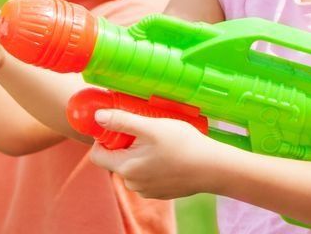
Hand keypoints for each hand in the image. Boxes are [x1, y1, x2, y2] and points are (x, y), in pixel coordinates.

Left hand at [88, 110, 221, 198]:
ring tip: (162, 141)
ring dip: (141, 153)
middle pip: (116, 159)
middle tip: (147, 129)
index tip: (121, 126)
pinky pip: (147, 174)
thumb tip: (97, 117)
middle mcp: (132, 183)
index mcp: (125, 168)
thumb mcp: (152, 127)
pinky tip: (170, 155)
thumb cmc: (183, 144)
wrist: (213, 168)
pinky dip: (153, 163)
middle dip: (127, 143)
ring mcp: (146, 190)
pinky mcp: (160, 192)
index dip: (105, 138)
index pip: (97, 155)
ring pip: (133, 167)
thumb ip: (122, 121)